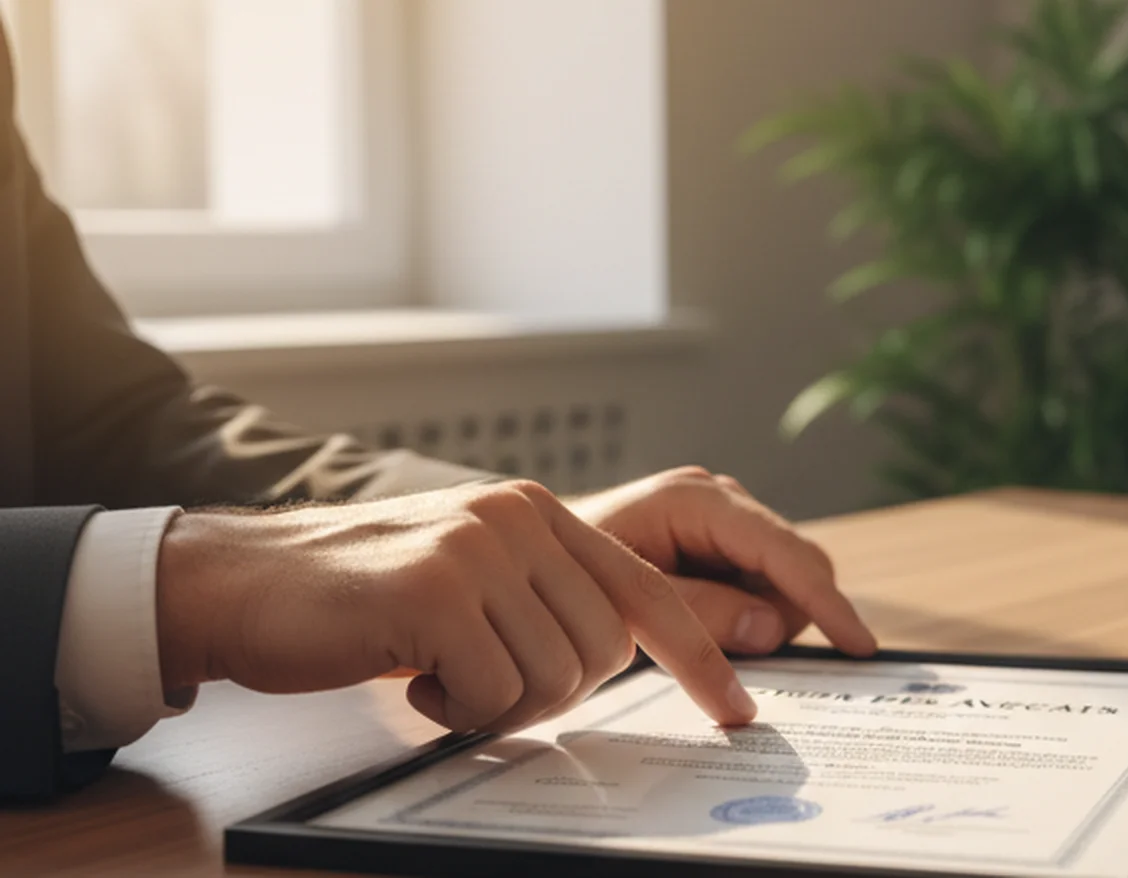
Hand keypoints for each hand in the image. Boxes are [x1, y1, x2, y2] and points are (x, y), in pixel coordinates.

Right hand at [155, 481, 757, 731]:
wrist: (238, 582)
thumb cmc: (358, 599)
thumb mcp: (470, 577)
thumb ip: (544, 597)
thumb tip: (623, 654)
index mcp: (538, 513)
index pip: (645, 593)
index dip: (699, 657)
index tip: (736, 711)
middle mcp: (518, 516)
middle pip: (604, 651)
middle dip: (552, 694)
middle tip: (481, 685)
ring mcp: (478, 548)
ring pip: (553, 677)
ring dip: (494, 703)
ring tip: (434, 673)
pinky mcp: (434, 591)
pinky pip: (491, 693)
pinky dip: (452, 710)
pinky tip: (406, 677)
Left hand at [566, 467, 876, 657]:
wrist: (520, 555)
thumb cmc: (561, 572)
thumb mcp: (626, 600)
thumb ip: (700, 611)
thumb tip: (770, 628)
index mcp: (698, 501)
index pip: (787, 553)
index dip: (826, 603)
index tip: (857, 645)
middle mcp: (719, 500)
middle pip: (796, 566)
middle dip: (789, 616)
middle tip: (742, 659)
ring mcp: (722, 520)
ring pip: (782, 582)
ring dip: (762, 620)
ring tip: (703, 639)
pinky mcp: (718, 543)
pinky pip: (760, 586)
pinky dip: (747, 616)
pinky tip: (707, 628)